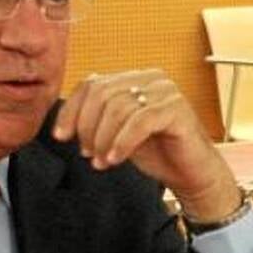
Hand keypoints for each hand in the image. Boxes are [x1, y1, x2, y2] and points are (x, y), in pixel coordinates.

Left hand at [53, 69, 240, 221]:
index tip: (61, 136)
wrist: (191, 174)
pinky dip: (122, 142)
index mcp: (135, 79)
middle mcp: (151, 78)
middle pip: (102, 94)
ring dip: (103, 139)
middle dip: (87, 127)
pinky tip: (115, 159)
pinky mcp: (177, 109)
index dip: (71, 110)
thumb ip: (98, 120)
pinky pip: (140, 122)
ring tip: (102, 161)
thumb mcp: (118, 133)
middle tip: (87, 153)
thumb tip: (64, 121)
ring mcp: (166, 91)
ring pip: (118, 108)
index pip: (92, 83)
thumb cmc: (158, 153)